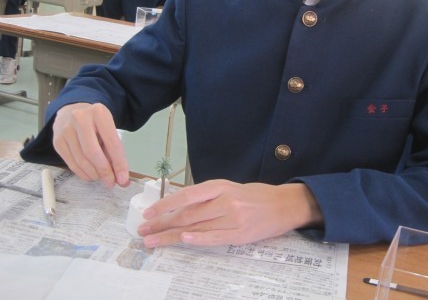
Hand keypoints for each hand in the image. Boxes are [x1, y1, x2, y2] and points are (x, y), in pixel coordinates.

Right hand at [52, 103, 129, 187]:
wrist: (71, 111)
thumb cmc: (94, 122)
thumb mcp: (108, 128)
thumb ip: (115, 151)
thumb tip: (122, 177)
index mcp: (99, 113)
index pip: (112, 142)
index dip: (118, 163)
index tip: (123, 178)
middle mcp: (80, 119)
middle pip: (93, 153)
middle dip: (104, 171)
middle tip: (111, 182)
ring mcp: (66, 130)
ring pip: (81, 160)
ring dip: (93, 174)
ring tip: (101, 177)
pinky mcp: (57, 141)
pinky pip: (71, 163)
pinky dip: (82, 173)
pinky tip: (90, 174)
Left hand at [138, 180, 322, 246]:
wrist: (285, 204)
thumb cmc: (256, 196)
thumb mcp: (231, 188)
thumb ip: (208, 198)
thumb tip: (179, 208)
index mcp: (221, 186)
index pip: (187, 195)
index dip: (165, 205)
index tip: (149, 213)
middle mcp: (226, 200)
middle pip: (187, 214)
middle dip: (162, 224)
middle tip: (143, 231)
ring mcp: (234, 218)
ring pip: (197, 228)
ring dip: (171, 236)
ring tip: (153, 241)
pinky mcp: (242, 235)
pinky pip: (216, 238)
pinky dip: (198, 239)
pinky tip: (182, 241)